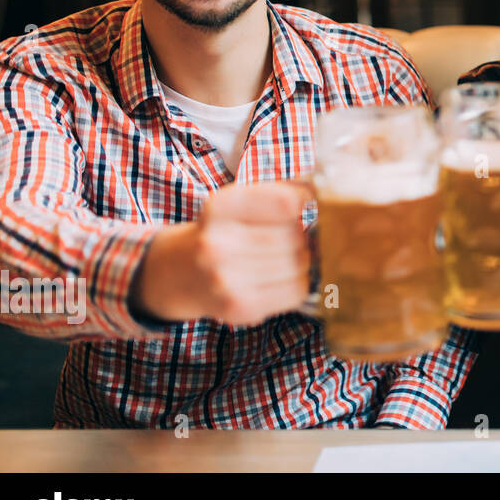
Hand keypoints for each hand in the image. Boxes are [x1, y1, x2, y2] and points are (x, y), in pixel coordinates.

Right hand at [132, 180, 312, 325]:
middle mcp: (218, 243)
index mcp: (220, 207)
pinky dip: (299, 281)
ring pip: (300, 264)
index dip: (306, 202)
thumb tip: (321, 192)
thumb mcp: (237, 202)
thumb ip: (278, 192)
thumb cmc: (222, 231)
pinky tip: (282, 276)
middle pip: (295, 236)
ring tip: (287, 255)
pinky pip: (296, 290)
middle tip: (296, 234)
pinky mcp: (239, 307)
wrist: (178, 273)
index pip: (285, 202)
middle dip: (304, 234)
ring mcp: (226, 279)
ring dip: (303, 259)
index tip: (308, 203)